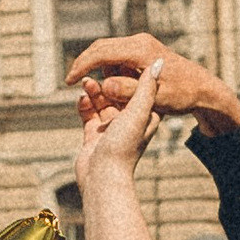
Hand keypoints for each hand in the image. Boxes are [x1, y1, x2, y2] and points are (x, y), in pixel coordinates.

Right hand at [71, 33, 239, 137]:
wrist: (202, 89)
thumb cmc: (182, 95)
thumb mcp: (155, 98)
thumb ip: (129, 92)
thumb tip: (106, 83)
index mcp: (140, 50)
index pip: (101, 53)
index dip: (82, 66)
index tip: (68, 80)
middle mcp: (139, 43)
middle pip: (100, 48)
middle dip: (84, 64)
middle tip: (70, 81)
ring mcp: (140, 46)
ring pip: (107, 53)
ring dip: (99, 70)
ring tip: (104, 94)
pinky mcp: (141, 52)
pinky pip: (116, 58)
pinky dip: (109, 71)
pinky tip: (115, 88)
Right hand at [74, 54, 164, 185]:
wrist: (102, 177)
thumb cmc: (124, 147)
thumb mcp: (139, 113)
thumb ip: (146, 87)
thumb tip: (158, 63)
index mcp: (146, 113)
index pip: (137, 83)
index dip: (125, 71)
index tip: (115, 62)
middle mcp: (130, 119)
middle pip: (117, 89)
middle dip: (105, 79)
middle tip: (96, 71)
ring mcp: (111, 126)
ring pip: (102, 98)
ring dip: (94, 89)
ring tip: (87, 84)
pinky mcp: (95, 133)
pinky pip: (89, 110)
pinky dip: (85, 103)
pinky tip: (81, 99)